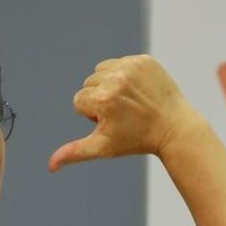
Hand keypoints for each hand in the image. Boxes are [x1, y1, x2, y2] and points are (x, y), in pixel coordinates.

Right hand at [49, 55, 198, 171]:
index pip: (79, 101)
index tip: (115, 122)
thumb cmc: (136, 141)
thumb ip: (75, 152)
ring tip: (131, 102)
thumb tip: (50, 166)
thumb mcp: (103, 147)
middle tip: (125, 114)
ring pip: (102, 71)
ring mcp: (131, 66)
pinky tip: (140, 91)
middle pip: (89, 85)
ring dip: (110, 85)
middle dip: (101, 99)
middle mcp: (116, 79)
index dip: (93, 115)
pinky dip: (126, 75)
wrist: (175, 128)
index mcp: (103, 100)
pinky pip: (120, 63)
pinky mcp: (144, 60)